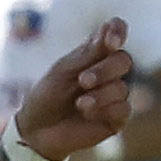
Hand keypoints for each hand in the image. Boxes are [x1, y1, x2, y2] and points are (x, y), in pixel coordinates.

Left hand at [13, 19, 134, 160]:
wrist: (36, 131)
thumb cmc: (47, 96)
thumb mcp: (63, 71)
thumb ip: (88, 53)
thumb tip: (109, 28)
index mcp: (94, 55)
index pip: (115, 32)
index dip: (118, 32)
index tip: (112, 42)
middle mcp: (109, 72)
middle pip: (123, 61)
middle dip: (104, 70)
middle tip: (83, 81)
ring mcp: (115, 94)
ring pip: (122, 88)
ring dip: (99, 95)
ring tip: (79, 104)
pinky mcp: (117, 117)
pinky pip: (123, 108)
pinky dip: (104, 110)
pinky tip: (86, 115)